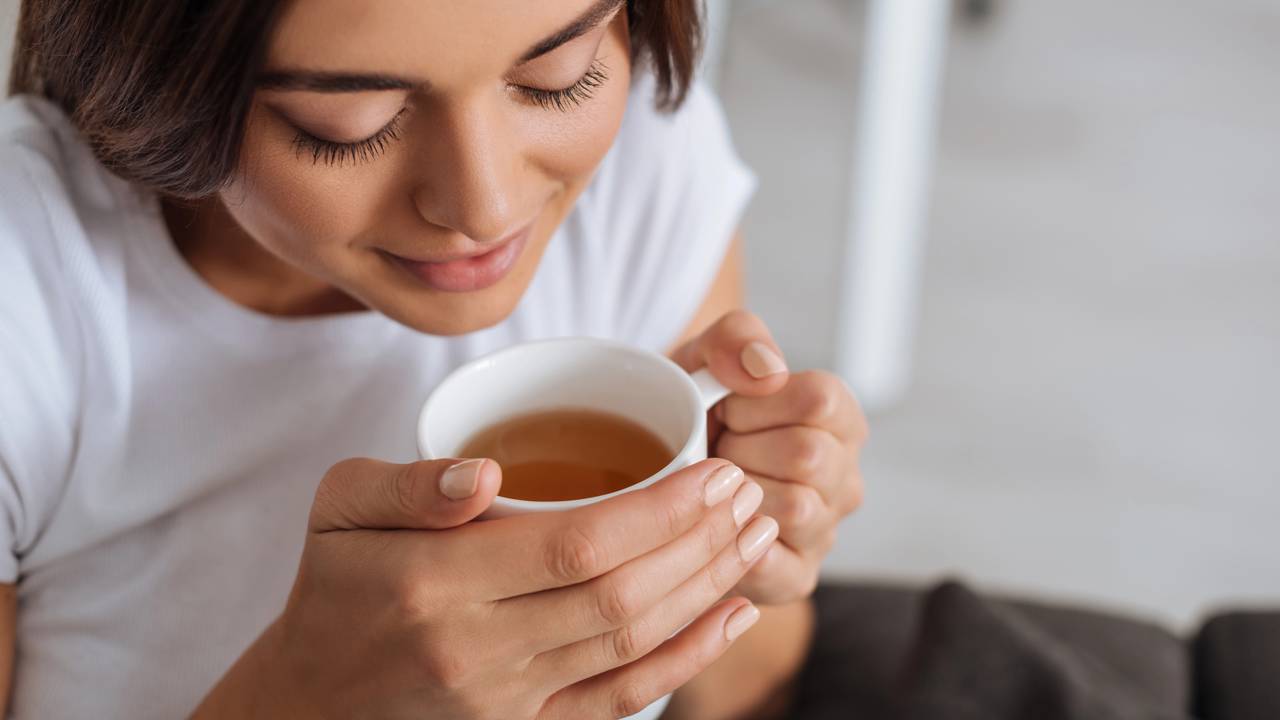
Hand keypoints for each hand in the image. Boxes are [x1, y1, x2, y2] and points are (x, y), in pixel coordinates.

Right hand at [193, 455, 778, 719]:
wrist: (311, 699)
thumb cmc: (336, 584)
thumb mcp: (339, 509)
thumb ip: (406, 484)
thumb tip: (483, 474)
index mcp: (433, 583)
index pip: (574, 546)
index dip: (658, 513)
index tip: (712, 471)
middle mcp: (476, 650)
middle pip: (619, 597)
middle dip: (699, 542)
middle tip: (749, 491)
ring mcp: (506, 701)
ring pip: (631, 646)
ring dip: (706, 588)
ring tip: (755, 534)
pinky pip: (621, 700)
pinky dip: (688, 659)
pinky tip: (732, 614)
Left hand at [673, 310, 866, 605]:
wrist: (651, 458)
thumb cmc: (692, 406)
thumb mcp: (704, 355)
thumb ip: (738, 338)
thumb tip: (767, 369)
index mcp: (837, 416)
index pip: (821, 399)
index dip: (759, 402)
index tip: (726, 408)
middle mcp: (844, 475)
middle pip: (810, 456)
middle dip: (743, 448)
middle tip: (713, 451)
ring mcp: (825, 530)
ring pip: (797, 510)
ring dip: (738, 496)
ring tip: (712, 488)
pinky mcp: (797, 576)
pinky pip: (783, 570)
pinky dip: (741, 550)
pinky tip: (712, 530)